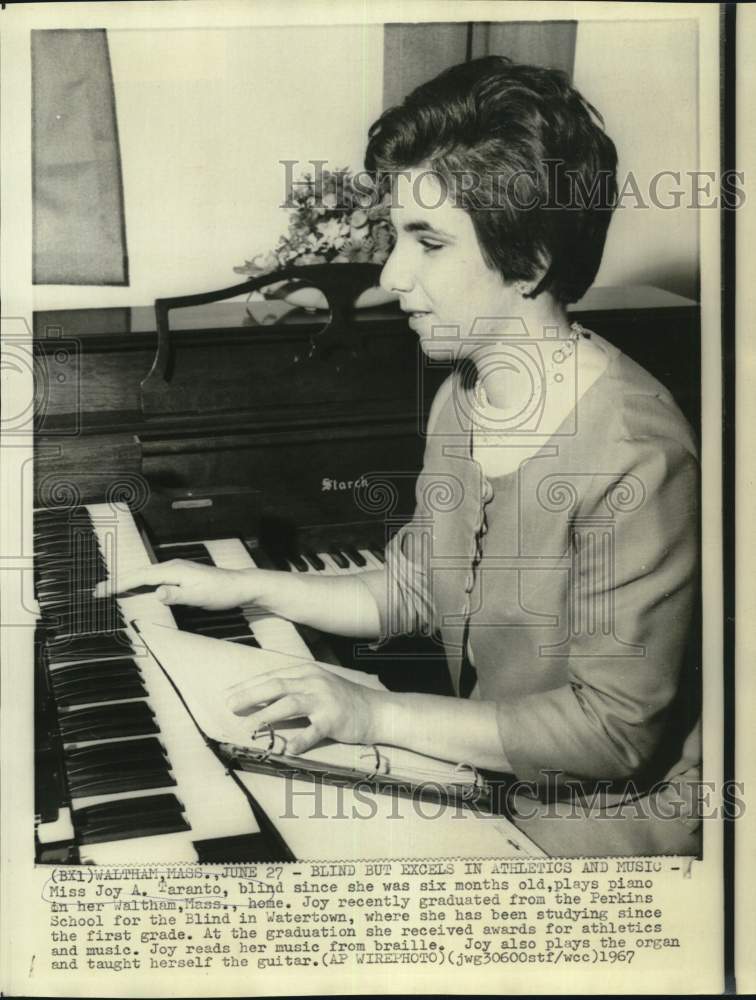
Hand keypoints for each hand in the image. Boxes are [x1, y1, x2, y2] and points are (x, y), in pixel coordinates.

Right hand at [92, 559, 254, 609]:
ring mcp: (176, 570)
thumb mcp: (198, 597)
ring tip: (108, 590)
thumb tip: (156, 592)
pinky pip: (153, 578)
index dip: (119, 584)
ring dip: (126, 582)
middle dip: (117, 582)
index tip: (102, 591)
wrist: (239, 586)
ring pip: (144, 575)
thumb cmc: (220, 592)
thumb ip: (176, 595)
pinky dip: (139, 583)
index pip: (140, 577)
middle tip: (97, 592)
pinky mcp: (179, 576)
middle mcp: (172, 567)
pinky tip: (135, 589)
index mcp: (173, 570)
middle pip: (138, 574)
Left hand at [225, 662, 381, 753]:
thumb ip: (293, 690)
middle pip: (276, 686)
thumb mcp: (317, 688)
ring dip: (267, 715)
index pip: (272, 677)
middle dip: (250, 695)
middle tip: (230, 705)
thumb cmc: (342, 701)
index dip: (248, 685)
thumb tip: (261, 700)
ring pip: (290, 704)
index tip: (228, 694)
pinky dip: (299, 740)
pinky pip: (313, 731)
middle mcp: (313, 682)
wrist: (376, 711)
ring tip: (249, 727)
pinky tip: (287, 749)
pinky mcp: (334, 720)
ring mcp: (324, 701)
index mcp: (307, 673)